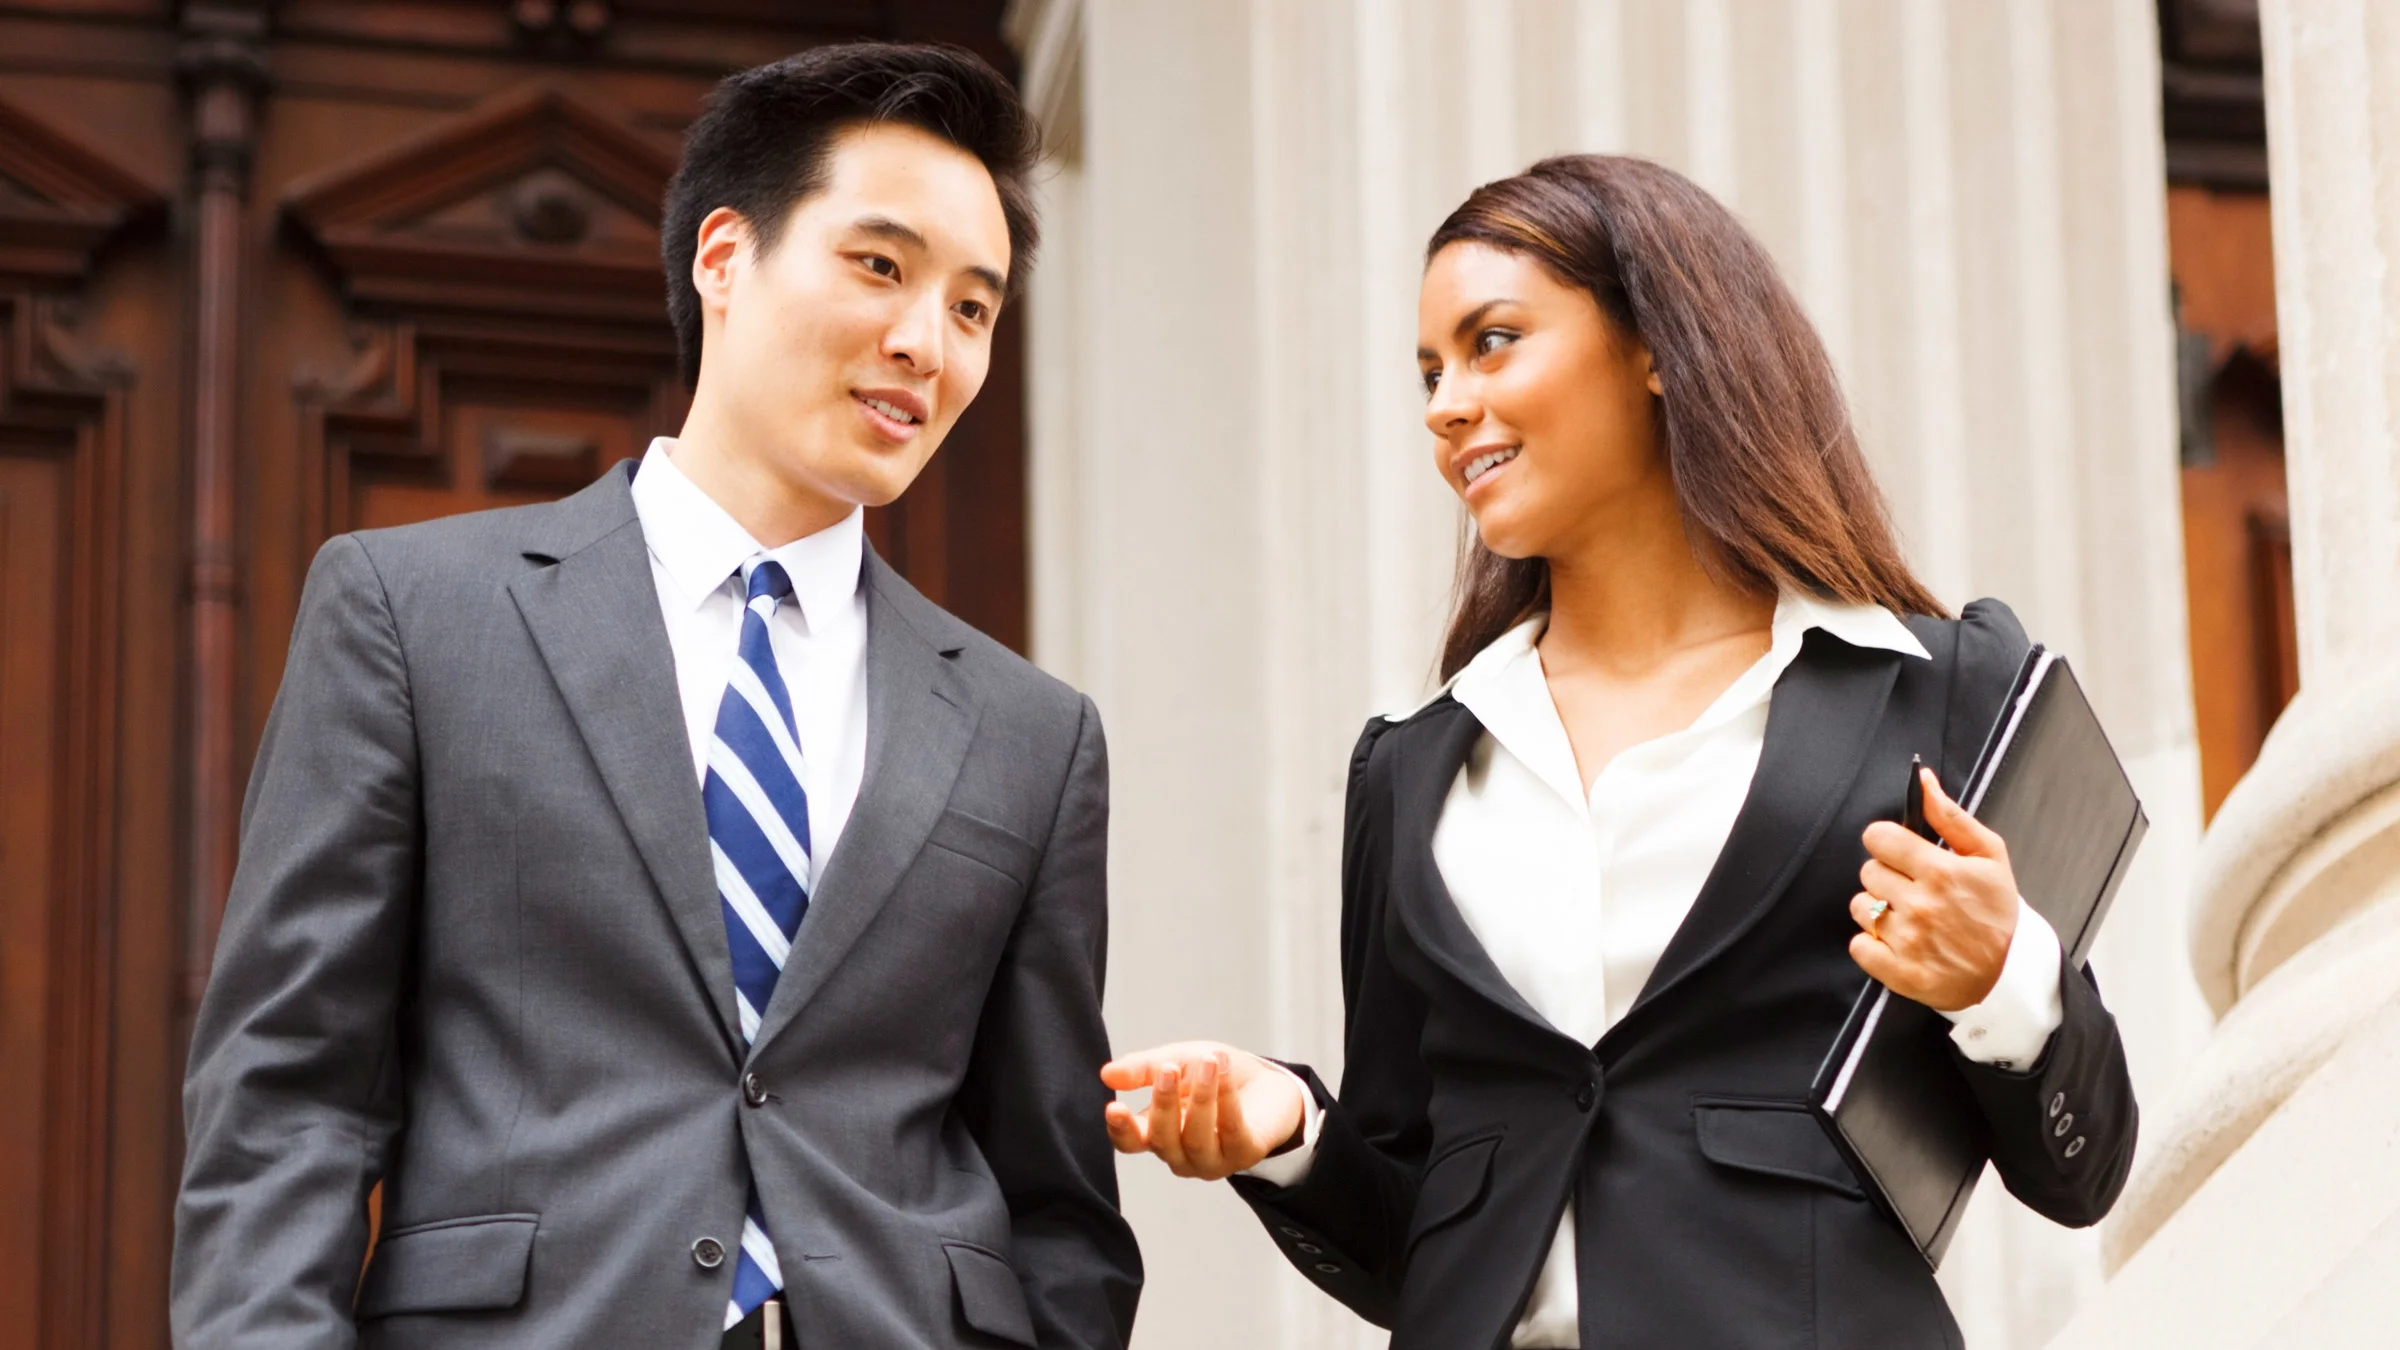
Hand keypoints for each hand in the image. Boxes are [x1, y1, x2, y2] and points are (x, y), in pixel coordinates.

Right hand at [1099, 1042, 1306, 1181]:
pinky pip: (1232, 1131)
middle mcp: (1181, 1154)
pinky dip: (1226, 1100)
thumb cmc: (1215, 1075)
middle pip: (1162, 1140)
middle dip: (1163, 1104)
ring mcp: (1213, 1160)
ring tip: (1207, 1063)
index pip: (1131, 1142)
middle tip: (1168, 1069)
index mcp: (1158, 1134)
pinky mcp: (1245, 1154)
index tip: (1113, 1106)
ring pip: (1197, 1139)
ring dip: (1201, 1098)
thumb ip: (1144, 1069)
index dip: (1120, 1129)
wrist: (1268, 1082)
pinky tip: (1224, 1074)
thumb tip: (1107, 1074)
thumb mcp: (1177, 1060)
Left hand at [1850, 766, 2019, 1011]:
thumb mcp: (1989, 856)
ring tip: (1910, 919)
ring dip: (1878, 911)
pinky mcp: (1898, 972)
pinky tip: (1898, 943)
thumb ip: (1951, 816)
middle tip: (1915, 891)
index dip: (1888, 843)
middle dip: (1888, 877)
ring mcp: (1908, 940)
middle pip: (1868, 871)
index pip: (1878, 838)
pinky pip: (1858, 945)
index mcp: (1940, 872)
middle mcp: (1921, 905)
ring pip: (1860, 906)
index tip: (1900, 853)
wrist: (2008, 972)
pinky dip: (1873, 945)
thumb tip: (1923, 780)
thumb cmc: (1996, 911)